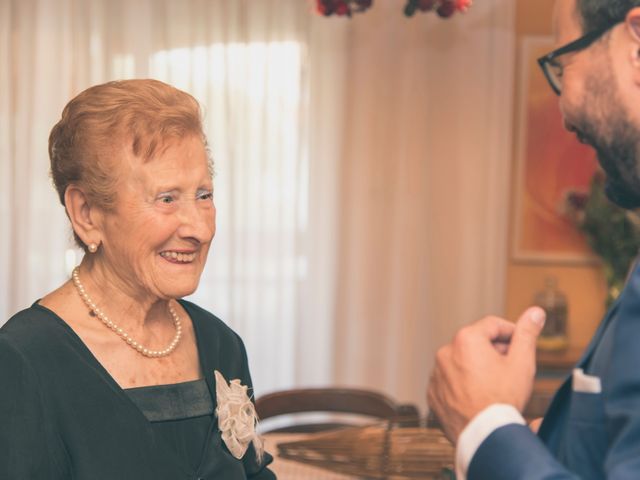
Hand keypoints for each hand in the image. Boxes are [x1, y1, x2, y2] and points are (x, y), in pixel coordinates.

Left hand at [426, 307, 545, 443]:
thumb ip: (527, 334)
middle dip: (494, 351)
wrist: (484, 436)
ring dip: (477, 367)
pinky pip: (450, 381)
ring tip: (495, 386)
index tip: (521, 344)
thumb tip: (535, 312)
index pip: (492, 325)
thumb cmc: (503, 400)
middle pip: (475, 343)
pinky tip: (478, 396)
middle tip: (512, 368)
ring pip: (462, 362)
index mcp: (466, 339)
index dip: (511, 333)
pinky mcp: (433, 393)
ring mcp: (436, 373)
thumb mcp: (522, 363)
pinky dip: (463, 384)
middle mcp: (445, 352)